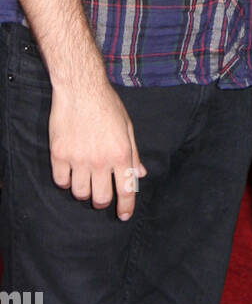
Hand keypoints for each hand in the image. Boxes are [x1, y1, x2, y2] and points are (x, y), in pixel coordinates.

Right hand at [49, 80, 146, 218]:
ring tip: (86, 179)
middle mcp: (100, 160)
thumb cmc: (107, 105)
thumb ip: (133, 153)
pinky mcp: (59, 154)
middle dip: (103, 201)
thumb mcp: (127, 127)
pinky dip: (66, 181)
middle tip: (102, 193)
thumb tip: (139, 175)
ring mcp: (78, 158)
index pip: (126, 190)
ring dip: (84, 191)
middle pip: (101, 199)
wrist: (81, 87)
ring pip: (80, 194)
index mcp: (121, 153)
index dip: (126, 207)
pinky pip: (61, 182)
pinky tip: (71, 172)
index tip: (124, 215)